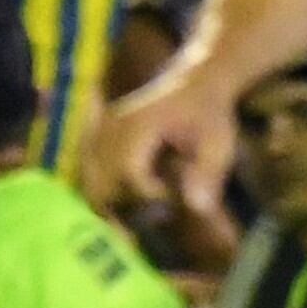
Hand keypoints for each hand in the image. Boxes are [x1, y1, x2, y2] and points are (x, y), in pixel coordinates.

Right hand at [82, 59, 239, 227]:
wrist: (192, 85)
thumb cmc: (207, 115)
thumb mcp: (218, 142)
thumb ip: (208, 174)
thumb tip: (197, 209)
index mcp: (140, 125)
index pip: (130, 171)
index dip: (149, 194)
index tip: (170, 200)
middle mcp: (113, 127)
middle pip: (99, 182)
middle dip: (122, 209)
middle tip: (147, 222)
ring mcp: (102, 132)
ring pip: (89, 182)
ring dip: (109, 206)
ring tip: (134, 221)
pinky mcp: (99, 138)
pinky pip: (88, 174)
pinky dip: (102, 193)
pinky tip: (120, 207)